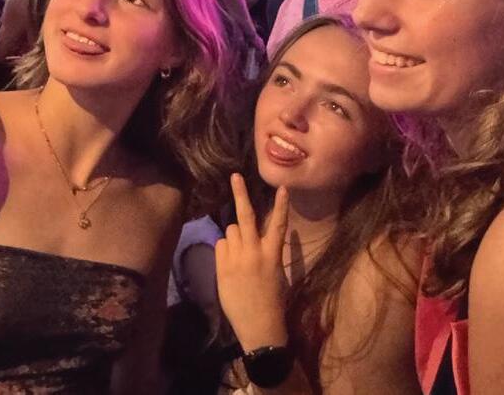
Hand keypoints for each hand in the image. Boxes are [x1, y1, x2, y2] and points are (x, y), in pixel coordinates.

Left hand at [215, 174, 289, 351]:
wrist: (259, 326)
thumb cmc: (273, 301)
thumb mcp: (276, 273)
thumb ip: (265, 252)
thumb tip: (252, 236)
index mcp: (273, 255)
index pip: (278, 224)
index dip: (281, 205)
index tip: (282, 188)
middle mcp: (254, 252)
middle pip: (245, 216)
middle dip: (240, 194)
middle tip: (235, 176)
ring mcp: (236, 259)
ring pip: (230, 230)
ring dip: (234, 235)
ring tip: (240, 252)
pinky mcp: (222, 267)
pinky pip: (220, 245)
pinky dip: (224, 249)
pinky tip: (230, 263)